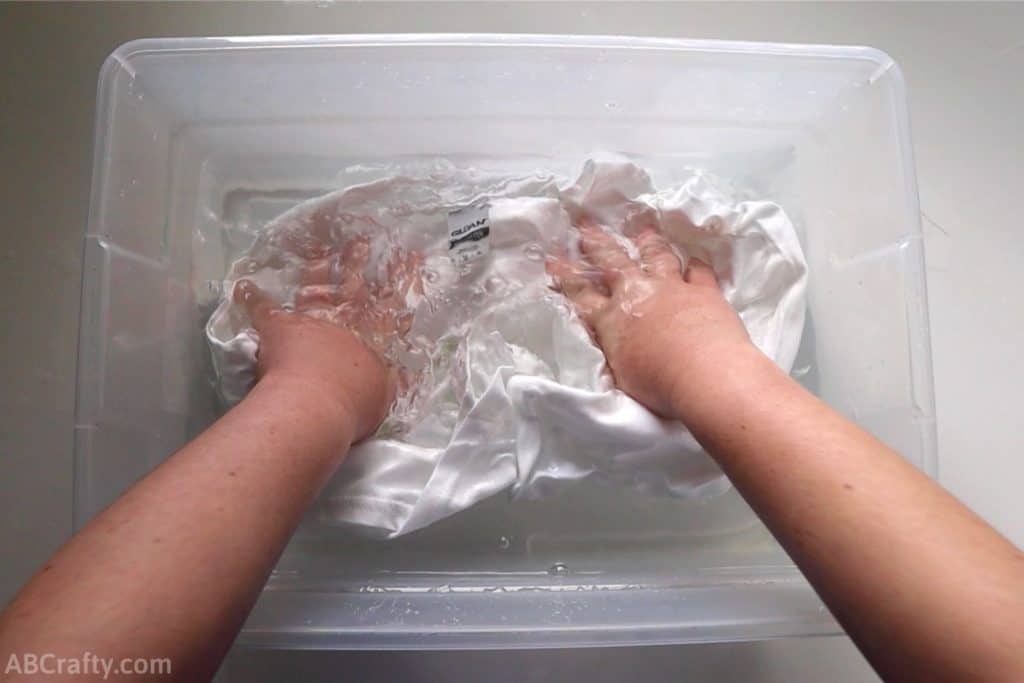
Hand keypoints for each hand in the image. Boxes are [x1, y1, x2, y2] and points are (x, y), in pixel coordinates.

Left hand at [234, 235, 419, 441]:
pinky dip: (252, 297)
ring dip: (314, 270)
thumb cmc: (356, 402)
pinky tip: (245, 286)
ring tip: (316, 250)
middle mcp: (344, 322)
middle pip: (353, 287)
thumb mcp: (385, 394)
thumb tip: (403, 374)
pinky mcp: (278, 327)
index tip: (408, 257)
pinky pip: (263, 309)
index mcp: (373, 338)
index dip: (401, 280)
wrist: (316, 404)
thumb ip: (390, 381)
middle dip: (358, 263)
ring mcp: (310, 320)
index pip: (391, 305)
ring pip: (313, 288)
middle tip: (362, 241)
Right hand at [547, 219, 754, 418]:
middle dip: (597, 244)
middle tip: (585, 225)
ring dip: (647, 243)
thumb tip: (610, 353)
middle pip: (612, 263)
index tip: (554, 260)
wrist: (704, 374)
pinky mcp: (704, 291)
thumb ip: (614, 355)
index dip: (566, 277)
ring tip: (641, 230)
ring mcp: (672, 288)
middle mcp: (638, 294)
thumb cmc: (657, 384)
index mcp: (611, 319)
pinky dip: (695, 266)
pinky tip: (694, 259)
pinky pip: (699, 272)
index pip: (581, 294)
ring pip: (657, 257)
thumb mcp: (621, 375)